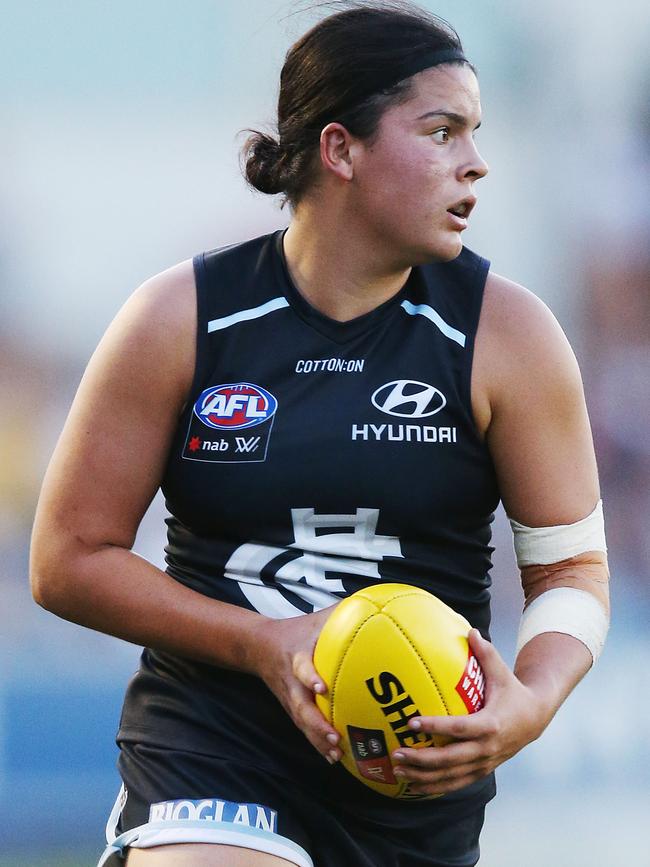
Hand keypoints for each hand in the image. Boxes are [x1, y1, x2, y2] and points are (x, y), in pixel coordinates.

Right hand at [253, 606, 341, 764]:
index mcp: (297, 658)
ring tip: (336, 753)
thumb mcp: (317, 618)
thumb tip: (380, 605)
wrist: (260, 646)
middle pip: (300, 707)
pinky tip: (333, 757)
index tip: (322, 688)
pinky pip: (304, 729)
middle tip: (334, 736)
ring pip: (302, 723)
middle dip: (316, 724)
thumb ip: (344, 613)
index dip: (310, 677)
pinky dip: (317, 744)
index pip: (301, 669)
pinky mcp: (291, 709)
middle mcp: (291, 683)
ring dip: (317, 740)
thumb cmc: (298, 630)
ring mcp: (290, 699)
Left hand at [391, 629, 545, 795]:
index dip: (435, 727)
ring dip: (423, 777)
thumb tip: (470, 630)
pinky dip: (435, 787)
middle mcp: (487, 749)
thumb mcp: (502, 673)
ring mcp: (484, 763)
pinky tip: (413, 786)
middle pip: (451, 759)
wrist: (535, 719)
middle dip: (422, 759)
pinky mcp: (482, 771)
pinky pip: (456, 783)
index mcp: (491, 724)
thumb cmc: (512, 692)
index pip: (458, 729)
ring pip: (451, 777)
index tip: (412, 723)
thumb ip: (486, 653)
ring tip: (398, 771)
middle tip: (397, 753)